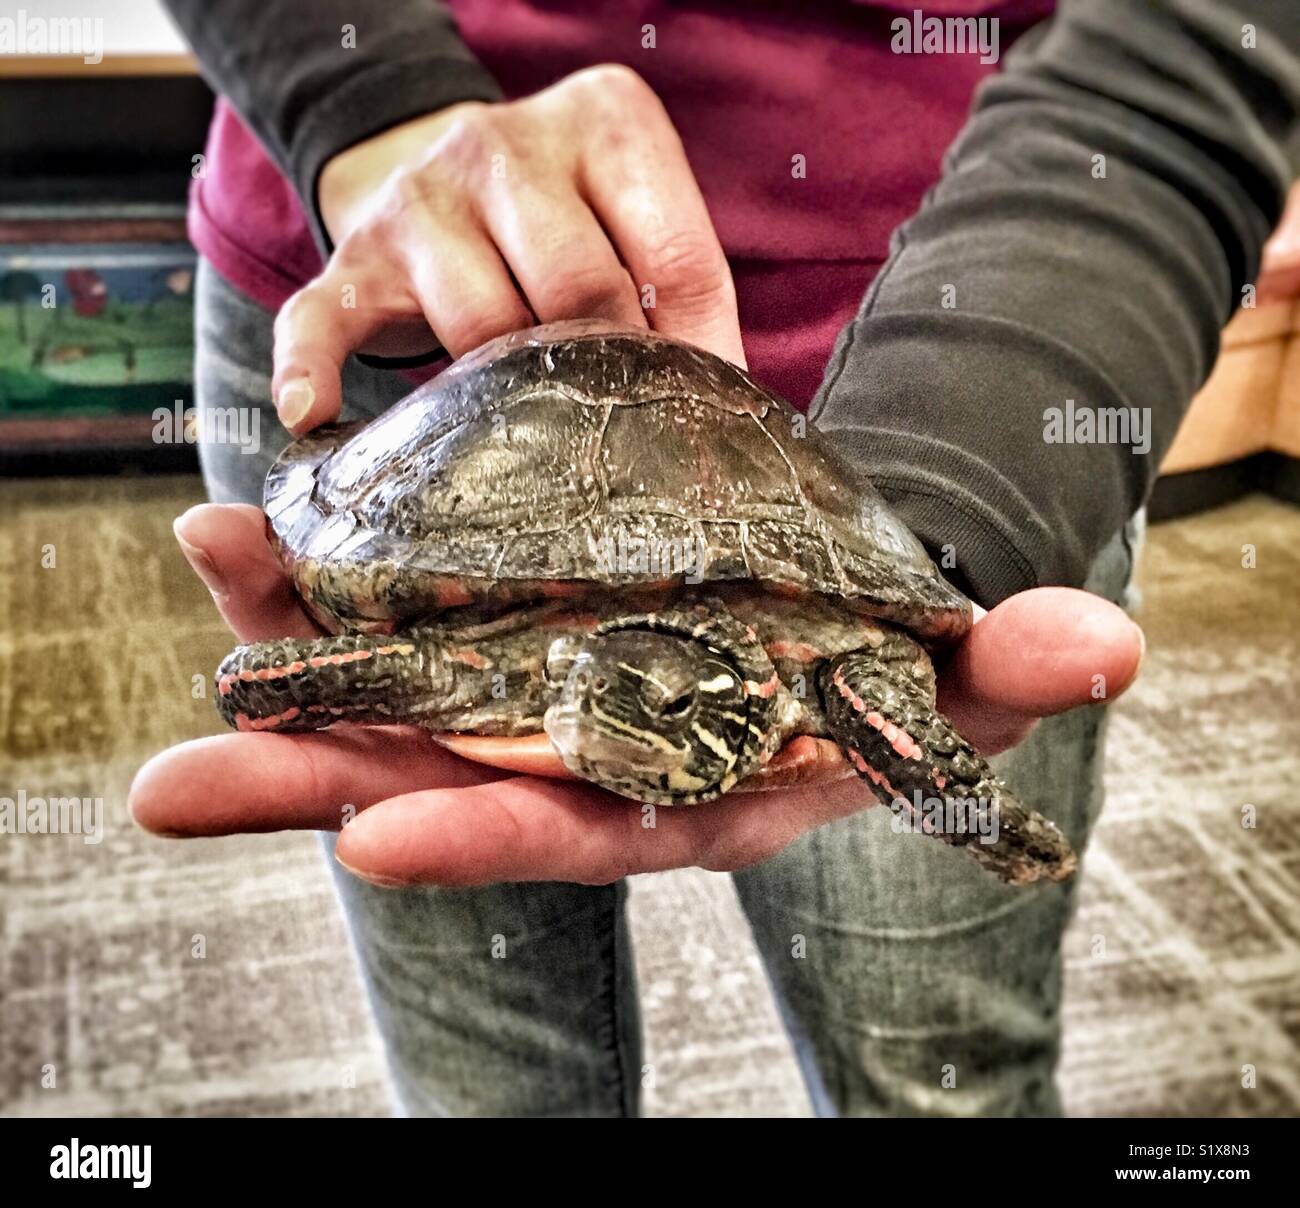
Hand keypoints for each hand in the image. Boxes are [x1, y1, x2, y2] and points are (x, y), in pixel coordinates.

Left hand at [131, 504, 1145, 887]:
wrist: (825, 597)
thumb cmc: (887, 654)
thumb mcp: (952, 662)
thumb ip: (1010, 663)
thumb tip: (1103, 645)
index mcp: (684, 789)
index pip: (583, 833)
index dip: (495, 839)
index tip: (384, 840)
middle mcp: (584, 755)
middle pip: (442, 783)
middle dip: (316, 786)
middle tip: (181, 788)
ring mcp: (528, 691)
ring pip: (389, 698)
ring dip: (277, 672)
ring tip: (184, 633)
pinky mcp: (497, 624)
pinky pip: (392, 608)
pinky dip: (311, 580)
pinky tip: (236, 537)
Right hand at [272, 64, 743, 432]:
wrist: (443, 169)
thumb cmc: (566, 221)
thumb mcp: (635, 222)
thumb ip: (682, 292)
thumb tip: (732, 404)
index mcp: (606, 125)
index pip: (676, 251)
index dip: (700, 353)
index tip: (706, 421)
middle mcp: (506, 144)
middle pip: (579, 288)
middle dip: (607, 375)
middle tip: (618, 437)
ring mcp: (422, 198)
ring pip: (478, 324)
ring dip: (507, 397)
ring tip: (525, 445)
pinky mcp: (354, 255)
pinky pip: (323, 316)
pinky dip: (313, 368)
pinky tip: (311, 416)